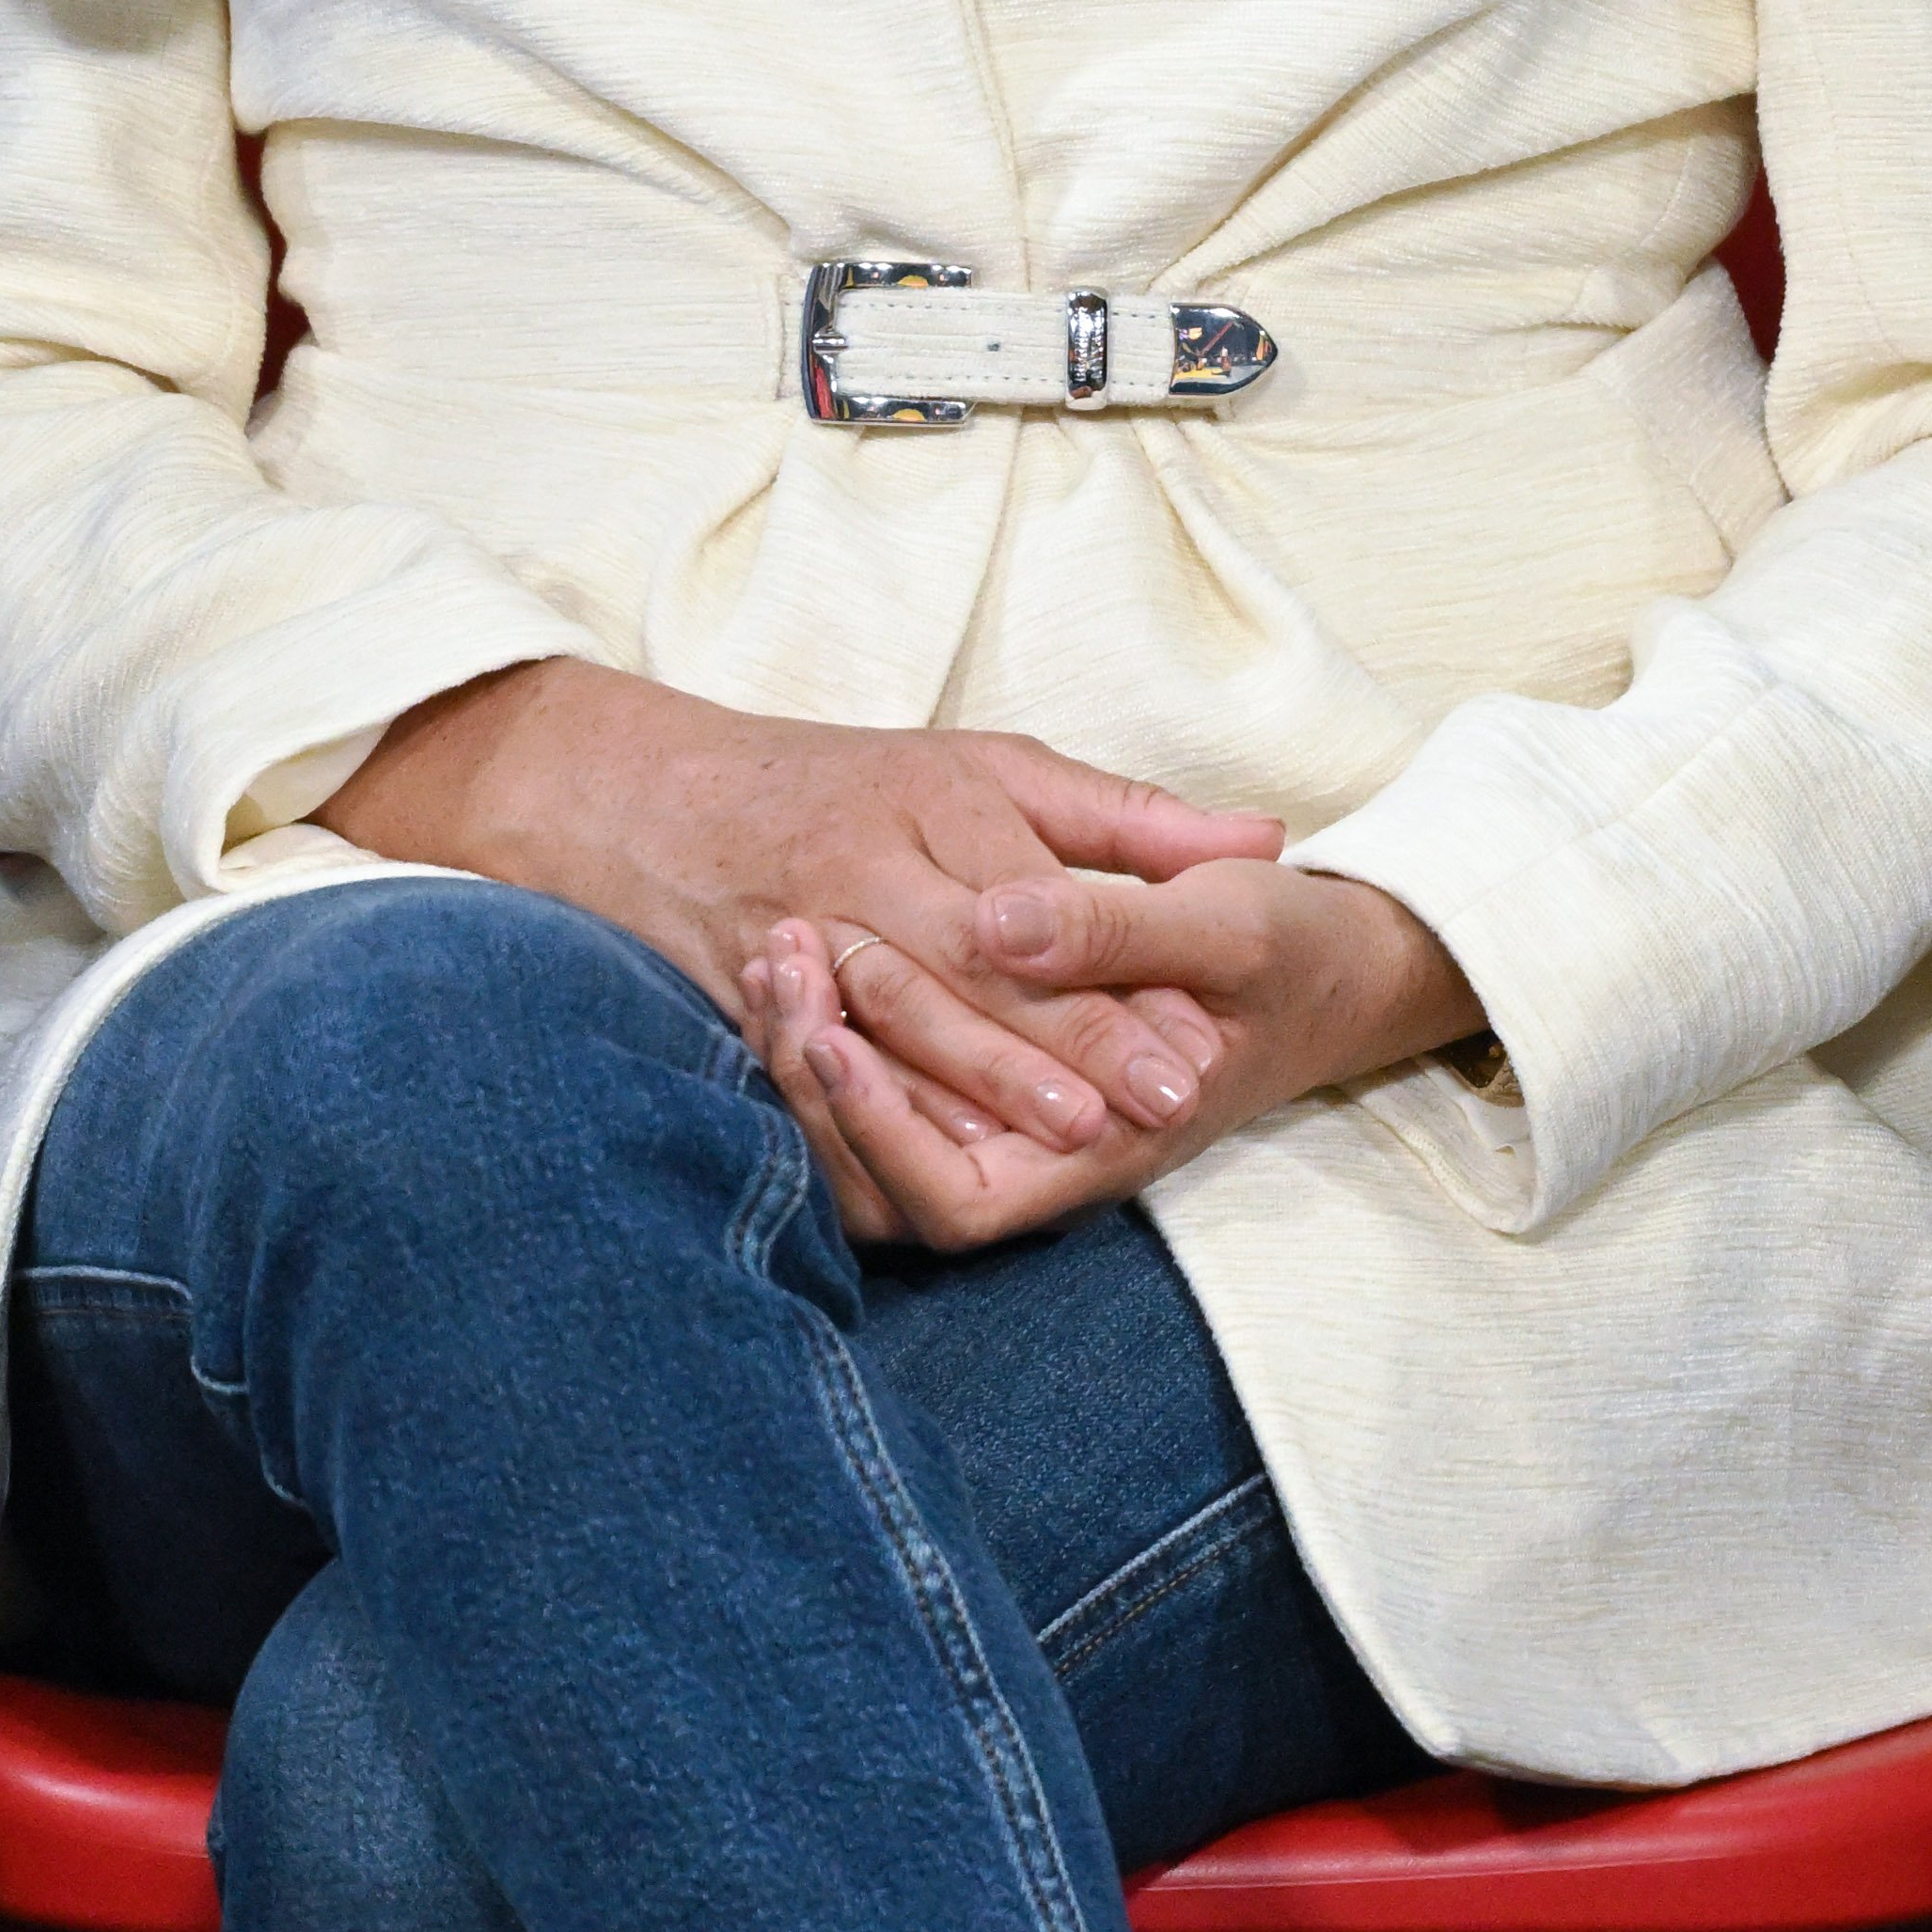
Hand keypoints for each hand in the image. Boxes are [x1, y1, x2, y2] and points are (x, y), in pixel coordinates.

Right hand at [316, 659, 1284, 1159]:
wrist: (665, 798)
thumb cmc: (865, 783)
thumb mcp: (1002, 769)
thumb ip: (1128, 816)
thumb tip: (1267, 838)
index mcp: (933, 806)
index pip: (1037, 910)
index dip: (1113, 986)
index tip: (1192, 1048)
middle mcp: (866, 871)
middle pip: (977, 972)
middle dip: (1064, 1050)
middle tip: (1158, 1111)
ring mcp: (802, 936)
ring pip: (905, 1028)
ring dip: (986, 1092)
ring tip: (1076, 1145)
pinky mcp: (759, 1001)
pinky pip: (833, 1076)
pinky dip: (895, 1121)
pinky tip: (958, 1162)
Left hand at [749, 855, 1479, 1250]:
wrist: (1336, 960)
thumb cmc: (1286, 947)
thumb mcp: (1221, 922)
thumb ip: (1109, 928)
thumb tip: (995, 923)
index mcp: (1109, 1144)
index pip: (957, 1200)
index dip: (880, 1129)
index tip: (829, 1029)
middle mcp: (1053, 1157)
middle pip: (892, 1187)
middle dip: (819, 1086)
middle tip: (780, 962)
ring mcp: (1024, 1124)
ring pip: (877, 1149)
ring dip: (814, 1064)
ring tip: (776, 957)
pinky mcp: (1002, 1078)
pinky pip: (896, 1095)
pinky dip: (841, 1040)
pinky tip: (805, 963)